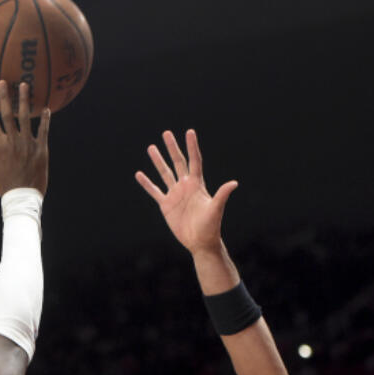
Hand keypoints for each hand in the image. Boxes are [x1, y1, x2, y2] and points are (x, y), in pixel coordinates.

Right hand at [0, 80, 49, 195]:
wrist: (22, 197)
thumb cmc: (7, 187)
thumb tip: (1, 154)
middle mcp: (12, 141)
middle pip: (6, 114)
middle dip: (4, 97)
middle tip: (3, 82)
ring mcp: (27, 144)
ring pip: (25, 117)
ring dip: (24, 100)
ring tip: (24, 86)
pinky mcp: (41, 149)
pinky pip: (44, 130)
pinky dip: (45, 119)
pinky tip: (47, 108)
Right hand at [135, 129, 237, 254]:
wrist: (200, 242)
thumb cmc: (211, 226)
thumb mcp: (216, 209)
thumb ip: (222, 195)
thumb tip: (234, 183)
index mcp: (197, 184)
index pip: (194, 161)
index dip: (192, 147)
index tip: (189, 132)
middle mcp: (185, 186)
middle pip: (178, 162)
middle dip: (172, 148)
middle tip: (166, 133)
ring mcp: (175, 195)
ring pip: (165, 173)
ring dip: (158, 161)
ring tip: (151, 148)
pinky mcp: (166, 205)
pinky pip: (155, 191)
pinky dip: (147, 183)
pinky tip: (139, 174)